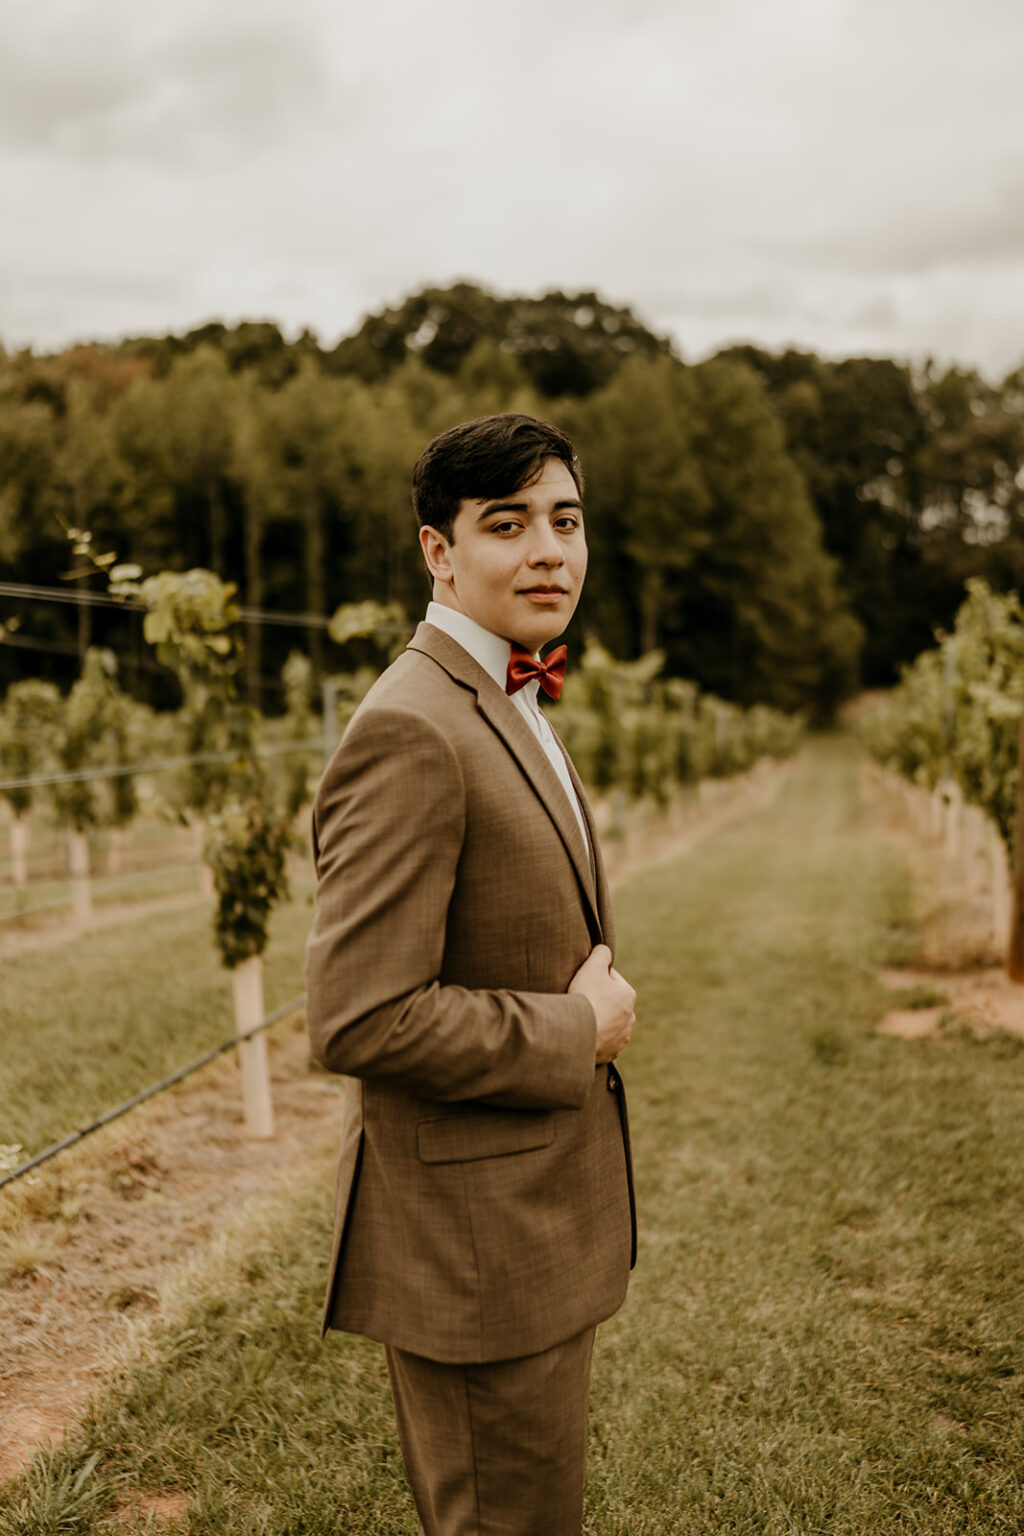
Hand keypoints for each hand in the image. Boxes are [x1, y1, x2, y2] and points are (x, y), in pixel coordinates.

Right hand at [568, 944, 635, 1064]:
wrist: (578, 1034)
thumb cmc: (586, 998)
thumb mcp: (592, 967)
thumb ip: (601, 953)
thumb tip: (604, 949)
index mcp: (628, 994)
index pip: (610, 979)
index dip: (593, 978)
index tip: (582, 983)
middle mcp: (630, 1017)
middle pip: (609, 1002)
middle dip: (596, 1000)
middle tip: (579, 1000)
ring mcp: (621, 1037)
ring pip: (607, 1023)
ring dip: (596, 1020)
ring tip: (580, 1019)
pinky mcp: (611, 1052)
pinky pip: (602, 1042)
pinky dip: (593, 1038)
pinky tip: (582, 1034)